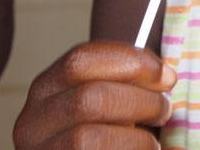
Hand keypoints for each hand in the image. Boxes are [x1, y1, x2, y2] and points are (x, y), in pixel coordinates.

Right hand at [13, 41, 176, 148]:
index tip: (165, 74)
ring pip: (90, 138)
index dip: (130, 61)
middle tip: (164, 109)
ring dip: (136, 137)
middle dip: (140, 101)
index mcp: (47, 87)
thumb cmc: (97, 133)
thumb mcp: (100, 101)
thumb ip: (120, 84)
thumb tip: (165, 75)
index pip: (81, 59)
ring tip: (152, 141)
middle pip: (90, 98)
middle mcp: (34, 119)